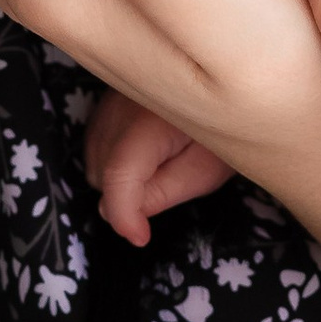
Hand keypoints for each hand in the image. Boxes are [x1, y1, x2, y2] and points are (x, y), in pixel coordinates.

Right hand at [86, 85, 235, 244]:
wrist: (225, 84)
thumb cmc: (222, 129)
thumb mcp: (206, 169)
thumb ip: (164, 193)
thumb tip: (122, 218)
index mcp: (149, 121)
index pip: (119, 175)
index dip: (125, 215)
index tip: (141, 237)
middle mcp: (119, 107)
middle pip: (102, 174)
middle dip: (127, 195)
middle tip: (172, 182)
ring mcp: (109, 102)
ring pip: (95, 162)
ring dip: (120, 179)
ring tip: (164, 164)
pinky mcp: (107, 102)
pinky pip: (97, 145)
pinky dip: (115, 160)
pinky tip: (148, 155)